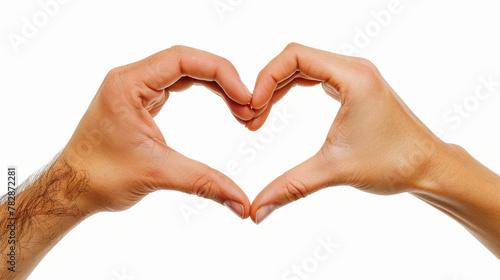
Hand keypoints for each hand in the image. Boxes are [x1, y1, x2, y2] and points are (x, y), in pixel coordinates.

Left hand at [62, 46, 252, 216]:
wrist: (72, 188)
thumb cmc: (100, 177)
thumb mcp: (158, 174)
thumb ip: (204, 183)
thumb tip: (242, 202)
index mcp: (128, 84)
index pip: (182, 59)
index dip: (220, 72)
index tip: (244, 97)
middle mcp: (131, 79)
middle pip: (188, 61)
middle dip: (223, 80)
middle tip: (248, 106)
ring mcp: (136, 88)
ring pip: (185, 71)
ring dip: (216, 85)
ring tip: (241, 107)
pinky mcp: (141, 100)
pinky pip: (178, 83)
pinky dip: (204, 91)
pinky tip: (222, 103)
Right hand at [249, 43, 444, 223]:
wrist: (428, 167)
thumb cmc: (393, 164)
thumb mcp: (334, 171)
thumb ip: (290, 187)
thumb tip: (255, 212)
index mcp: (352, 76)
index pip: (294, 56)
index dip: (265, 78)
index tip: (251, 108)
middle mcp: (354, 68)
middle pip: (294, 58)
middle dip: (267, 84)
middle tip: (249, 117)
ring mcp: (355, 75)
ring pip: (303, 66)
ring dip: (277, 88)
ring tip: (258, 117)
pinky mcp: (354, 86)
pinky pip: (314, 76)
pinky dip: (292, 89)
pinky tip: (277, 108)